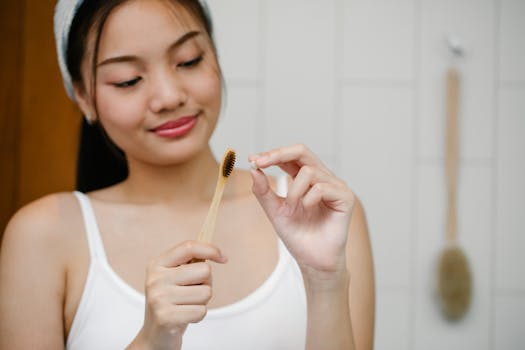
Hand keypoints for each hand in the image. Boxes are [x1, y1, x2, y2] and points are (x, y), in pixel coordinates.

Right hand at [131, 241, 226, 349]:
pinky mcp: (166, 317)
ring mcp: (159, 298)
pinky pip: (201, 311)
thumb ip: (191, 263)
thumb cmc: (171, 302)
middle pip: (204, 270)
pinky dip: (198, 315)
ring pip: (206, 292)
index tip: (223, 257)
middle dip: (206, 283)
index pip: (188, 247)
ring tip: (187, 305)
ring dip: (202, 301)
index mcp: (157, 264)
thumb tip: (218, 253)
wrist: (155, 335)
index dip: (210, 249)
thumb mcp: (175, 278)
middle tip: (192, 292)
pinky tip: (185, 317)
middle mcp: (156, 279)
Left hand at [249, 144, 354, 281]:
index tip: (253, 160)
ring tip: (293, 207)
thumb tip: (254, 170)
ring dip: (293, 191)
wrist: (312, 261)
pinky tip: (308, 211)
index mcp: (306, 179)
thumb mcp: (275, 211)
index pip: (291, 157)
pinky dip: (309, 199)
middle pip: (302, 151)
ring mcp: (335, 186)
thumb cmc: (298, 236)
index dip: (272, 154)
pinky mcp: (345, 197)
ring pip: (309, 171)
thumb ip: (264, 191)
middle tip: (260, 162)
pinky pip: (322, 187)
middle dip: (278, 154)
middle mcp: (322, 178)